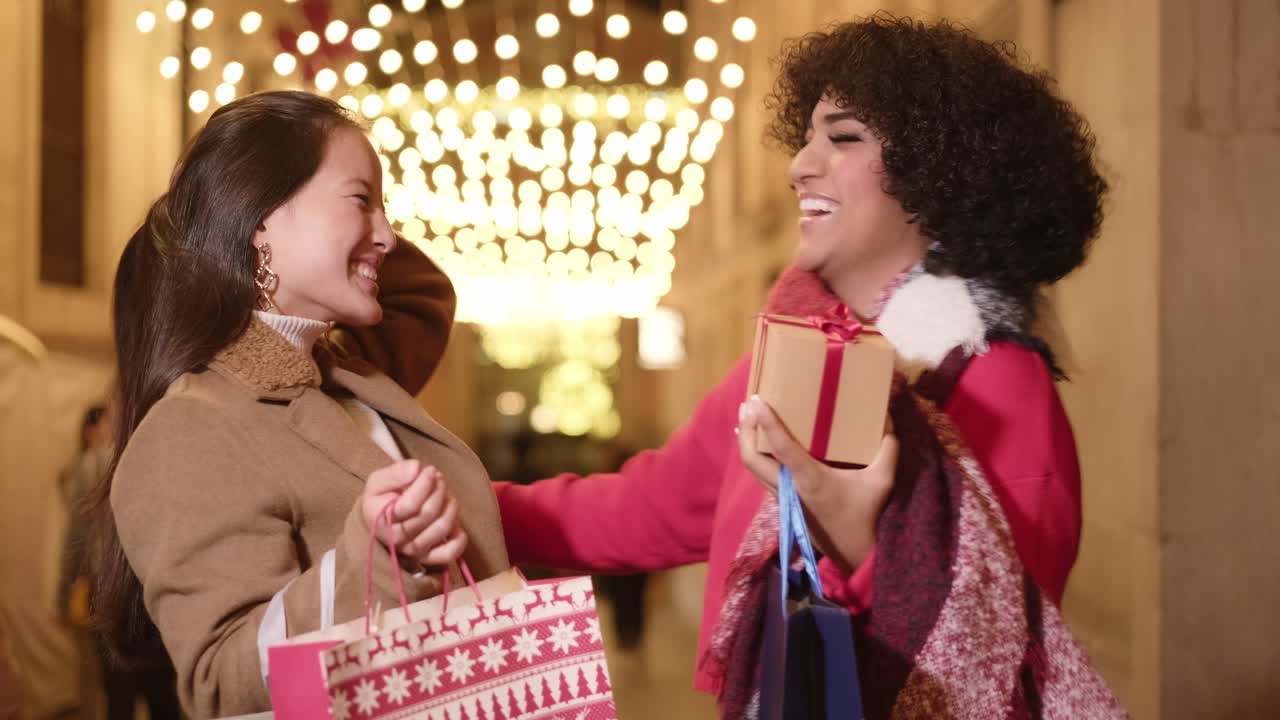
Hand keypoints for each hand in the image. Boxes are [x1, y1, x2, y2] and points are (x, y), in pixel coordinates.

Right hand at [363, 459, 467, 566]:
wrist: (381, 519)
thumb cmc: (382, 497)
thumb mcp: (379, 480)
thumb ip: (396, 473)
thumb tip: (416, 470)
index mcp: (381, 520)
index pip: (411, 505)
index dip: (425, 483)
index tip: (429, 470)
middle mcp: (397, 540)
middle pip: (429, 513)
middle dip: (438, 489)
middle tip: (438, 478)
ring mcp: (414, 551)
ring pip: (443, 527)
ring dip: (450, 504)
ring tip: (444, 493)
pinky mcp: (429, 558)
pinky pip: (451, 552)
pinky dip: (458, 536)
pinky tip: (452, 520)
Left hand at [736, 395, 898, 571]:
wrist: (852, 552)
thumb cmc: (865, 515)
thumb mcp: (882, 482)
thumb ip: (888, 450)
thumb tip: (888, 422)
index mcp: (810, 479)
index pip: (781, 448)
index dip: (767, 423)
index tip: (756, 401)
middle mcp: (788, 487)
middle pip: (752, 458)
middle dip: (746, 430)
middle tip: (746, 404)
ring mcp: (781, 496)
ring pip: (752, 467)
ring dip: (745, 440)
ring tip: (745, 415)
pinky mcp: (781, 501)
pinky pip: (759, 473)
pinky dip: (753, 454)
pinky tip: (755, 440)